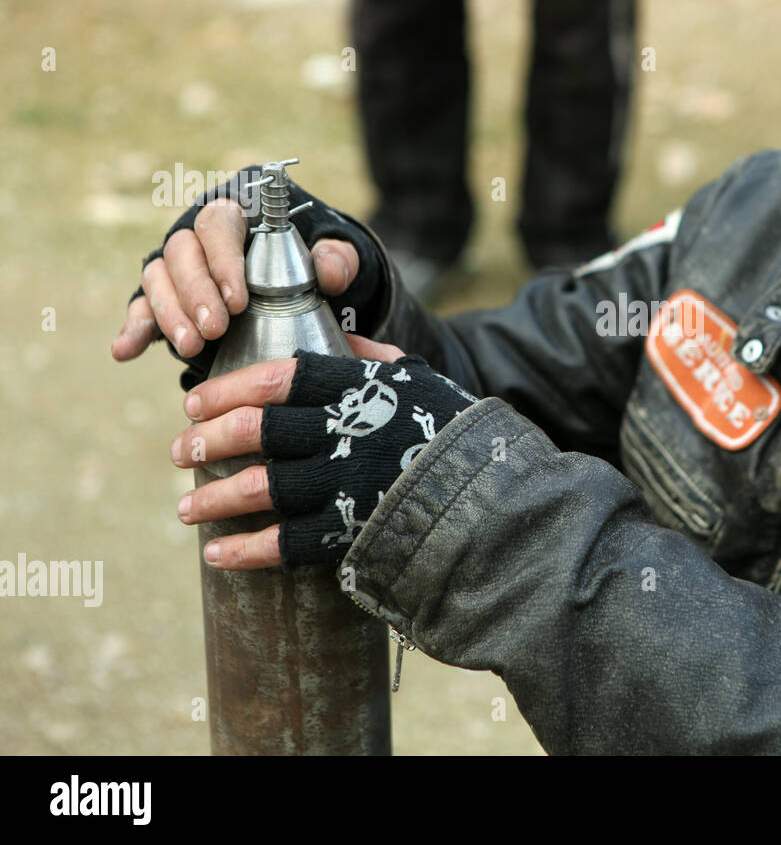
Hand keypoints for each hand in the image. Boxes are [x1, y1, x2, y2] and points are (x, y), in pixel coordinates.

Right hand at [111, 196, 361, 361]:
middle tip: (215, 330)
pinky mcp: (166, 301)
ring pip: (158, 280)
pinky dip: (133, 329)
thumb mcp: (338, 256)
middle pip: (182, 254)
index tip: (239, 300)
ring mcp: (178, 271)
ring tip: (190, 347)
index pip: (218, 224)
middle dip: (196, 294)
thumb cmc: (315, 262)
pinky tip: (126, 351)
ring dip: (170, 314)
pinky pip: (141, 309)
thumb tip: (328, 272)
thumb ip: (339, 259)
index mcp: (237, 216)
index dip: (223, 260)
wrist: (301, 287)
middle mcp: (199, 239)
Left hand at [168, 334, 476, 570]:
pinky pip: (285, 543)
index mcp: (357, 389)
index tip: (194, 402)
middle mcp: (345, 432)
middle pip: (256, 431)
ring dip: (214, 498)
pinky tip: (217, 553)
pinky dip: (245, 550)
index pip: (276, 378)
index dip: (227, 390)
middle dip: (208, 440)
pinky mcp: (351, 530)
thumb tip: (339, 337)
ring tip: (186, 508)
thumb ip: (373, 358)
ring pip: (260, 488)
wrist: (490, 491)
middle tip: (180, 451)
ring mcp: (345, 482)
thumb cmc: (450, 429)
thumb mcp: (417, 379)